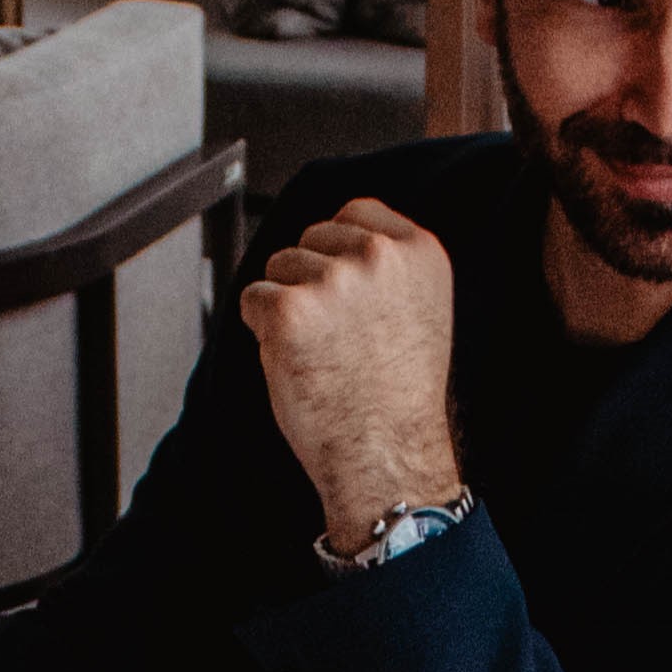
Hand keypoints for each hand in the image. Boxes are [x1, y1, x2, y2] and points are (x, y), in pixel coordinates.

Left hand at [237, 196, 462, 556]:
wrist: (388, 458)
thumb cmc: (398, 401)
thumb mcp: (420, 312)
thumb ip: (389, 268)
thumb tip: (339, 242)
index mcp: (419, 252)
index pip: (355, 212)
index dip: (338, 252)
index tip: (346, 295)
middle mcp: (379, 256)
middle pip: (311, 237)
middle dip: (310, 280)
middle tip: (336, 339)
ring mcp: (334, 280)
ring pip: (278, 267)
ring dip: (286, 308)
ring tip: (321, 355)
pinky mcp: (291, 309)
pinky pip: (252, 299)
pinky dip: (261, 333)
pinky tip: (296, 364)